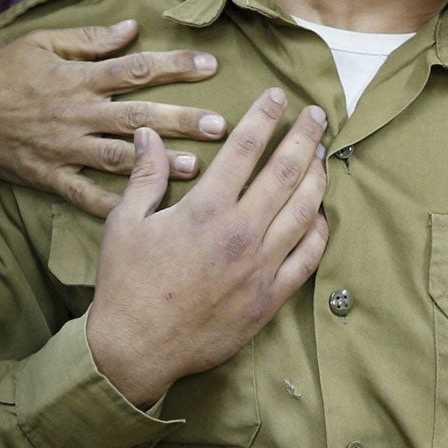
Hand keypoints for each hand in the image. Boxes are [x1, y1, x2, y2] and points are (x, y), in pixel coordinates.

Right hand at [0, 21, 224, 216]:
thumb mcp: (42, 42)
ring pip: (120, 158)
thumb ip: (90, 39)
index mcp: (79, 79)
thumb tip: (132, 28)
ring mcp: (65, 149)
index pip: (136, 70)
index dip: (175, 66)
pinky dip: (114, 205)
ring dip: (159, 164)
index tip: (211, 65)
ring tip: (196, 169)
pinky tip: (145, 214)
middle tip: (221, 126)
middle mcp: (78, 114)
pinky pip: (85, 195)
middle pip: (139, 117)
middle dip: (182, 120)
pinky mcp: (50, 176)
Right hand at [85, 90, 329, 407]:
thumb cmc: (126, 285)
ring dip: (318, 177)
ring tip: (322, 156)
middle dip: (305, 137)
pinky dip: (319, 230)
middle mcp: (240, 233)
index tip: (278, 97)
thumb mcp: (125, 223)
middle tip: (316, 116)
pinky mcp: (270, 298)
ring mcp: (260, 266)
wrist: (136, 350)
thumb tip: (150, 134)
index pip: (245, 148)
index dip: (264, 117)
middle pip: (286, 172)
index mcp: (205, 209)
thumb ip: (146, 175)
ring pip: (305, 210)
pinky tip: (320, 213)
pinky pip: (308, 257)